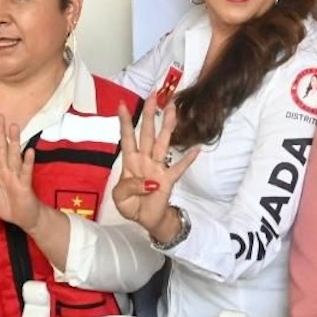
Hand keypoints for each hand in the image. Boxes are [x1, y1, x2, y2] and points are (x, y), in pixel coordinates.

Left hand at [0, 115, 41, 230]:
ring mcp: (16, 177)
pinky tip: (29, 151)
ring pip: (13, 156)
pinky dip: (27, 162)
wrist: (25, 219)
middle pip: (1, 149)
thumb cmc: (8, 206)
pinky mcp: (25, 186)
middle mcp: (6, 171)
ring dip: (14, 142)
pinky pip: (25, 172)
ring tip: (14, 127)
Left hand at [112, 93, 198, 234]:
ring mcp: (158, 168)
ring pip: (163, 143)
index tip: (121, 103)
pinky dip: (187, 159)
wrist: (147, 220)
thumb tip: (148, 182)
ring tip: (172, 110)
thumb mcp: (120, 198)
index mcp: (130, 162)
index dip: (124, 122)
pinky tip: (196, 149)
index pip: (127, 138)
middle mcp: (145, 160)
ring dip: (167, 127)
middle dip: (150, 114)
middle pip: (147, 133)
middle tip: (154, 96)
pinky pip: (179, 168)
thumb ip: (128, 187)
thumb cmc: (132, 206)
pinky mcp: (169, 180)